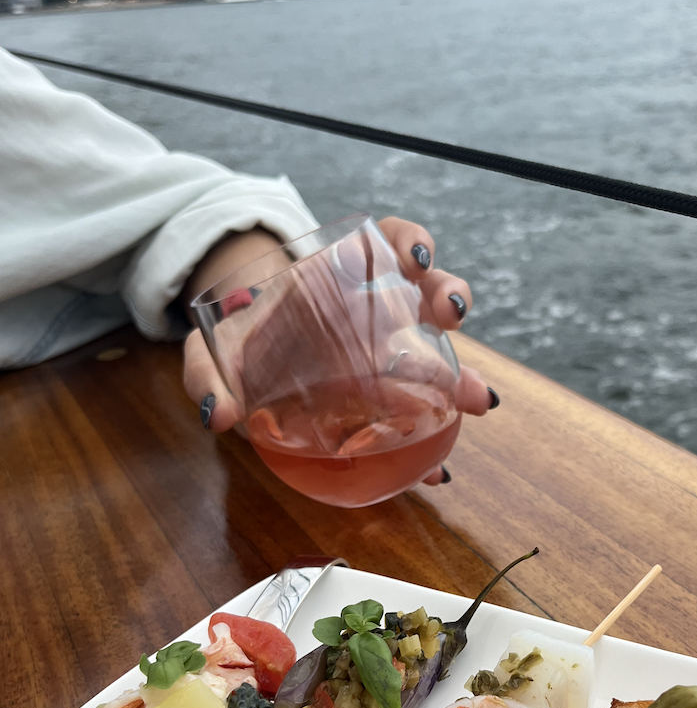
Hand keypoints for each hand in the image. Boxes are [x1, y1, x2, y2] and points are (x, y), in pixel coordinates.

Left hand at [181, 219, 496, 485]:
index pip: (389, 241)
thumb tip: (222, 416)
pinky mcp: (393, 389)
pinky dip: (433, 435)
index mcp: (340, 276)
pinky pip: (425, 405)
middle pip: (430, 288)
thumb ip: (208, 374)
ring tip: (476, 396)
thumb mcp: (215, 349)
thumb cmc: (239, 341)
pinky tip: (439, 465)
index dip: (411, 241)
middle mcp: (378, 306)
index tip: (418, 259)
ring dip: (464, 367)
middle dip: (452, 298)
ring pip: (440, 352)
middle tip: (452, 316)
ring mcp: (392, 347)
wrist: (247, 364)